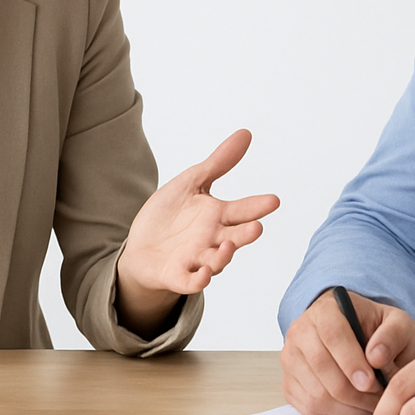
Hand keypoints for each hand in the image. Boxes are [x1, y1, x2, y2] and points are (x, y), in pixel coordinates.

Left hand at [114, 129, 278, 333]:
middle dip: (246, 234)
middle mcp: (212, 239)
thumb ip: (219, 163)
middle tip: (257, 226)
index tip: (273, 200)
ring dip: (223, 256)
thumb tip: (245, 134)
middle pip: (235, 237)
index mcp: (217, 216)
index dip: (257, 206)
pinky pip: (190, 281)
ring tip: (228, 245)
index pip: (242, 210)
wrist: (141, 247)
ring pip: (216, 260)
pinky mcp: (178, 275)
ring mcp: (197, 259)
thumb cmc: (170, 215)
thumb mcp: (192, 182)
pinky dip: (198, 280)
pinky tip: (203, 274)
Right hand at [281, 288, 414, 414]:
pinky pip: (311, 408)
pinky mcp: (289, 384)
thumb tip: (376, 357)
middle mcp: (301, 331)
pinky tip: (357, 409)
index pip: (332, 334)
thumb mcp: (398, 324)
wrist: (360, 339)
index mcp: (326, 309)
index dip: (351, 361)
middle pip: (321, 368)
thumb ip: (393, 335)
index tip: (371, 381)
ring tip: (373, 406)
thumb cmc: (379, 331)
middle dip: (354, 392)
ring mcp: (291, 359)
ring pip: (316, 393)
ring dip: (349, 408)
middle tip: (380, 401)